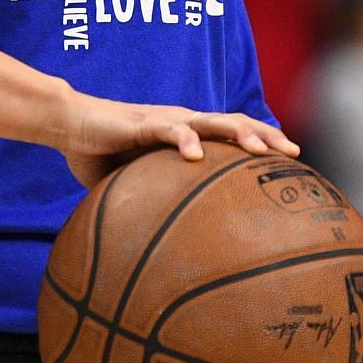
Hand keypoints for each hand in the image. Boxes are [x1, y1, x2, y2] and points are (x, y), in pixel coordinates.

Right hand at [53, 92, 298, 188]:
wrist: (70, 125)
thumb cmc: (104, 154)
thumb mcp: (140, 183)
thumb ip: (158, 200)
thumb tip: (170, 243)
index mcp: (188, 133)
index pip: (233, 134)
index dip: (262, 143)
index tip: (291, 161)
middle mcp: (184, 121)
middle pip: (235, 124)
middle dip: (265, 136)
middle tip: (292, 152)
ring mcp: (167, 119)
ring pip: (212, 122)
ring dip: (238, 133)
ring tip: (261, 148)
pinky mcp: (143, 123)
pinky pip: (169, 129)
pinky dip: (185, 139)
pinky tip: (196, 154)